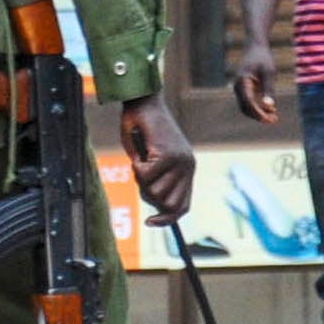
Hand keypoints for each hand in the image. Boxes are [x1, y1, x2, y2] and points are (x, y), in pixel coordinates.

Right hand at [118, 94, 195, 224]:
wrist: (143, 101)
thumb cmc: (142, 129)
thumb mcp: (151, 160)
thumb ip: (156, 180)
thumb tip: (155, 207)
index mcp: (187, 169)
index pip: (183, 206)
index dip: (167, 219)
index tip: (150, 223)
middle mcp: (188, 167)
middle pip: (167, 204)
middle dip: (148, 194)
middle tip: (141, 172)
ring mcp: (180, 161)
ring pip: (155, 192)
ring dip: (140, 179)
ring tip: (141, 158)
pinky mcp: (168, 155)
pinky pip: (145, 176)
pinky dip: (136, 167)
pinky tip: (140, 150)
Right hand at [232, 40, 278, 125]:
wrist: (256, 47)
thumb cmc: (263, 58)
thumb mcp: (269, 72)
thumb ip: (269, 89)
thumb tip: (269, 106)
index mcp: (242, 81)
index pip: (248, 101)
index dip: (258, 112)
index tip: (269, 118)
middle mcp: (238, 86)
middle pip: (246, 107)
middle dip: (259, 116)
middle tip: (274, 120)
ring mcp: (240, 88)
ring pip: (247, 107)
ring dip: (259, 113)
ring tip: (274, 117)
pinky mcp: (244, 89)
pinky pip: (249, 102)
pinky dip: (259, 108)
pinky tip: (272, 109)